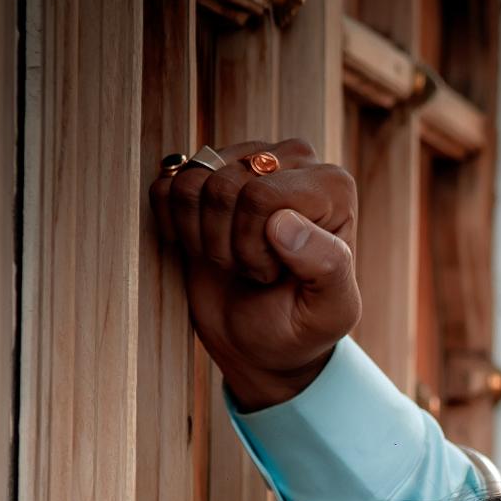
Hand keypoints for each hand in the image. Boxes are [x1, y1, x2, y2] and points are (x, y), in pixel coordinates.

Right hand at [148, 139, 361, 410]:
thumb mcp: (330, 311)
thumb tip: (284, 221)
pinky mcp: (204, 174)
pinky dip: (174, 226)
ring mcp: (244, 161)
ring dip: (202, 236)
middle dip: (227, 243)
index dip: (254, 245)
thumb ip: (327, 266)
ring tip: (230, 259)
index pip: (262, 196)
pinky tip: (200, 245)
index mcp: (333, 187)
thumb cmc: (300, 325)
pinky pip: (167, 186)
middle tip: (250, 269)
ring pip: (193, 183)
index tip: (275, 273)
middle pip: (225, 186)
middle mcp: (293, 161)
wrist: (258, 339)